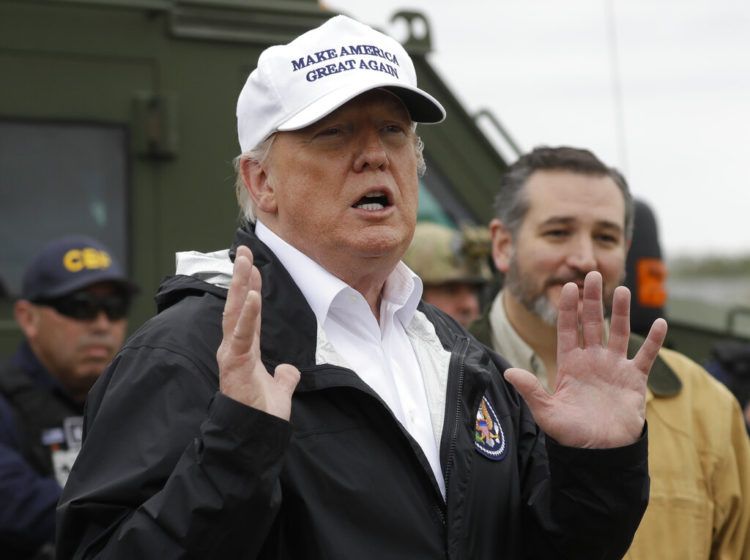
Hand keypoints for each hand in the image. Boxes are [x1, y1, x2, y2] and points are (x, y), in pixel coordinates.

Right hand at [216, 245, 299, 419]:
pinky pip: (242, 335)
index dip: (249, 289)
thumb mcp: (279, 390)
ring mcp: (232, 354)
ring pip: (234, 313)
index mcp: (244, 350)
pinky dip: (247, 315)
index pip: (247, 313)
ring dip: (239, 286)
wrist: (255, 435)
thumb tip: (289, 370)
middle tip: (243, 251)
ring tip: (244, 262)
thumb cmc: (261, 414)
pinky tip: (251, 296)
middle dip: (240, 277)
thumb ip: (284, 377)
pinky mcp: (234, 363)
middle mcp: (234, 347)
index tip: (253, 267)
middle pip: (236, 305)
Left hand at [504, 271, 667, 447]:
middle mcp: (592, 360)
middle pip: (592, 323)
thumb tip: (508, 373)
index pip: (567, 330)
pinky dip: (653, 341)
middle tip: (592, 273)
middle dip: (591, 300)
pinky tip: (659, 322)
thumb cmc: (571, 434)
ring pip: (618, 333)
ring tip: (621, 290)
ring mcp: (614, 368)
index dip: (567, 309)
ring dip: (620, 312)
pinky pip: (645, 356)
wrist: (600, 452)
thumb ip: (531, 391)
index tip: (568, 286)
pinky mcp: (634, 380)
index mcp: (570, 364)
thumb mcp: (547, 412)